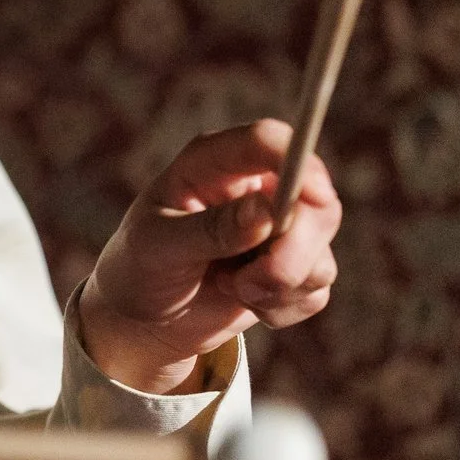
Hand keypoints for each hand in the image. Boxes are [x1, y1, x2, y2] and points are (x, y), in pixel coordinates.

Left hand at [78, 119, 340, 394]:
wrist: (143, 318)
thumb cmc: (139, 267)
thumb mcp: (158, 246)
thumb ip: (210, 229)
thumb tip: (265, 212)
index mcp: (213, 163)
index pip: (266, 141)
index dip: (298, 161)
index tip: (312, 195)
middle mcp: (254, 187)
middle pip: (315, 200)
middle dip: (293, 249)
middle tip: (250, 284)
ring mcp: (279, 228)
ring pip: (320, 251)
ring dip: (279, 286)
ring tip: (232, 289)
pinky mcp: (293, 268)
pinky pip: (316, 290)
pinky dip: (282, 308)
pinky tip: (246, 304)